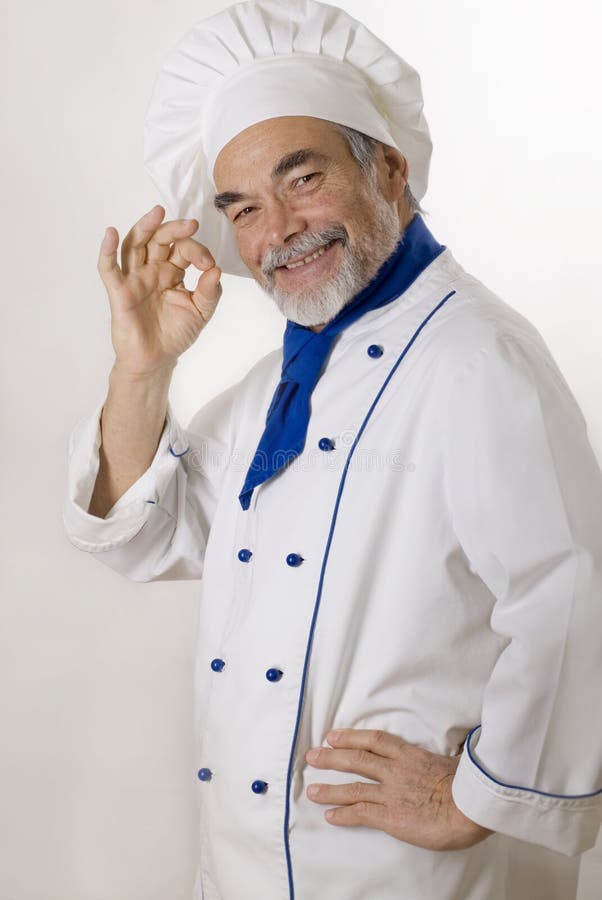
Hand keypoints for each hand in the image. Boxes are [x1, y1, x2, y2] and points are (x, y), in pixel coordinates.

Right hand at [97, 205, 222, 375]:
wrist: (156, 360)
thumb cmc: (175, 334)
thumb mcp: (201, 312)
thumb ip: (210, 292)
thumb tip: (216, 270)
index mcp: (172, 272)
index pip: (183, 249)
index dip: (197, 251)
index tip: (208, 265)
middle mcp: (152, 270)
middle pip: (159, 239)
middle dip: (174, 229)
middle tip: (190, 224)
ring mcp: (135, 278)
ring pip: (135, 245)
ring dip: (144, 227)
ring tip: (156, 213)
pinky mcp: (120, 291)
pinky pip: (109, 268)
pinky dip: (107, 250)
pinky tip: (111, 233)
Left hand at [305, 729, 492, 850]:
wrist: (471, 807)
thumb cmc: (468, 786)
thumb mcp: (452, 762)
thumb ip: (440, 759)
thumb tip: (449, 756)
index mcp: (410, 755)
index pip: (375, 740)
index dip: (351, 736)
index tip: (334, 735)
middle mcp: (396, 771)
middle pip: (356, 759)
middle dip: (332, 757)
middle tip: (313, 755)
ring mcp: (392, 793)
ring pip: (353, 788)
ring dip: (330, 789)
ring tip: (312, 791)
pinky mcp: (392, 817)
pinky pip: (361, 813)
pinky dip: (343, 814)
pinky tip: (330, 816)